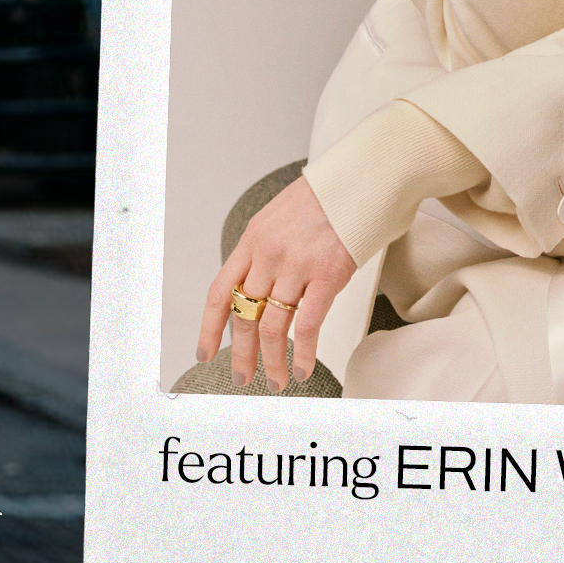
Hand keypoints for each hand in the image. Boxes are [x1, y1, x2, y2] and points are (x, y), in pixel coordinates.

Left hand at [196, 175, 359, 390]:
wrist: (358, 181)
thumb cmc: (321, 200)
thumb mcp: (276, 219)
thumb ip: (262, 253)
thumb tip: (253, 289)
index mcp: (251, 241)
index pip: (219, 292)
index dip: (209, 328)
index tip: (205, 352)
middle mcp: (268, 255)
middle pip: (244, 315)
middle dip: (241, 354)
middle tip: (241, 378)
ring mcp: (296, 266)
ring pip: (273, 326)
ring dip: (272, 361)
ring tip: (275, 381)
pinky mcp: (328, 275)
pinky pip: (308, 324)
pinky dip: (304, 353)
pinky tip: (304, 369)